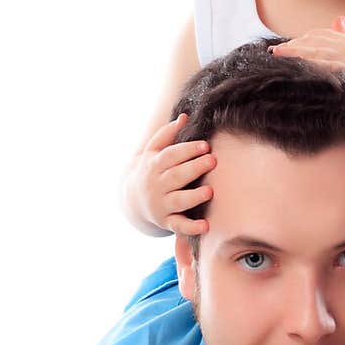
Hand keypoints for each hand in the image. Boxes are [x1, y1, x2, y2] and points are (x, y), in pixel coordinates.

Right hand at [128, 113, 215, 234]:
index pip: (171, 156)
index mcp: (154, 165)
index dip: (187, 150)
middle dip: (194, 168)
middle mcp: (157, 185)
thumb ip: (167, 134)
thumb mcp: (152, 152)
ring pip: (178, 201)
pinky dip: (191, 227)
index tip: (205, 145)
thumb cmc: (150, 171)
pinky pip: (179, 226)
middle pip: (176, 176)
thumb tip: (184, 116)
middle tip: (212, 161)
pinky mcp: (167, 222)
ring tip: (209, 191)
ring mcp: (162, 205)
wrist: (132, 201)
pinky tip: (205, 225)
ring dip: (194, 196)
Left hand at [270, 16, 344, 88]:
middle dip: (293, 45)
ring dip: (295, 54)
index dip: (301, 39)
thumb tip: (338, 20)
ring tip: (278, 57)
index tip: (287, 44)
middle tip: (275, 52)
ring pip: (316, 52)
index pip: (320, 35)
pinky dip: (312, 66)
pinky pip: (327, 67)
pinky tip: (298, 69)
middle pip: (314, 42)